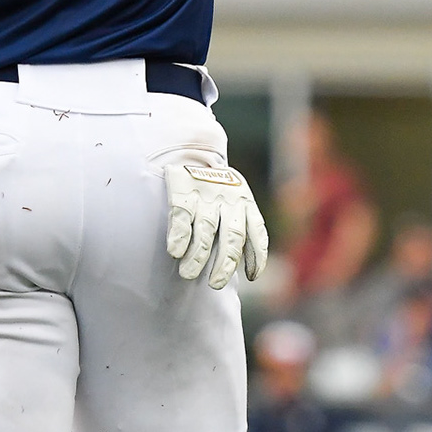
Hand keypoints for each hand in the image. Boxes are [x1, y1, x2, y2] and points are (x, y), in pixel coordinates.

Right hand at [165, 161, 268, 289]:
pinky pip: (181, 215)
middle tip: (216, 284)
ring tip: (188, 275)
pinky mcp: (182, 188)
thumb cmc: (215, 187)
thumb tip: (245, 269)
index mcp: (246, 201)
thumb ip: (240, 227)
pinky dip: (179, 235)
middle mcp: (229, 199)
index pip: (257, 233)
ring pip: (206, 229)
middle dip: (224, 264)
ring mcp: (206, 194)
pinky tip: (174, 252)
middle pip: (232, 237)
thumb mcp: (235, 200)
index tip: (250, 277)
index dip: (257, 257)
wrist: (190, 147)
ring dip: (197, 255)